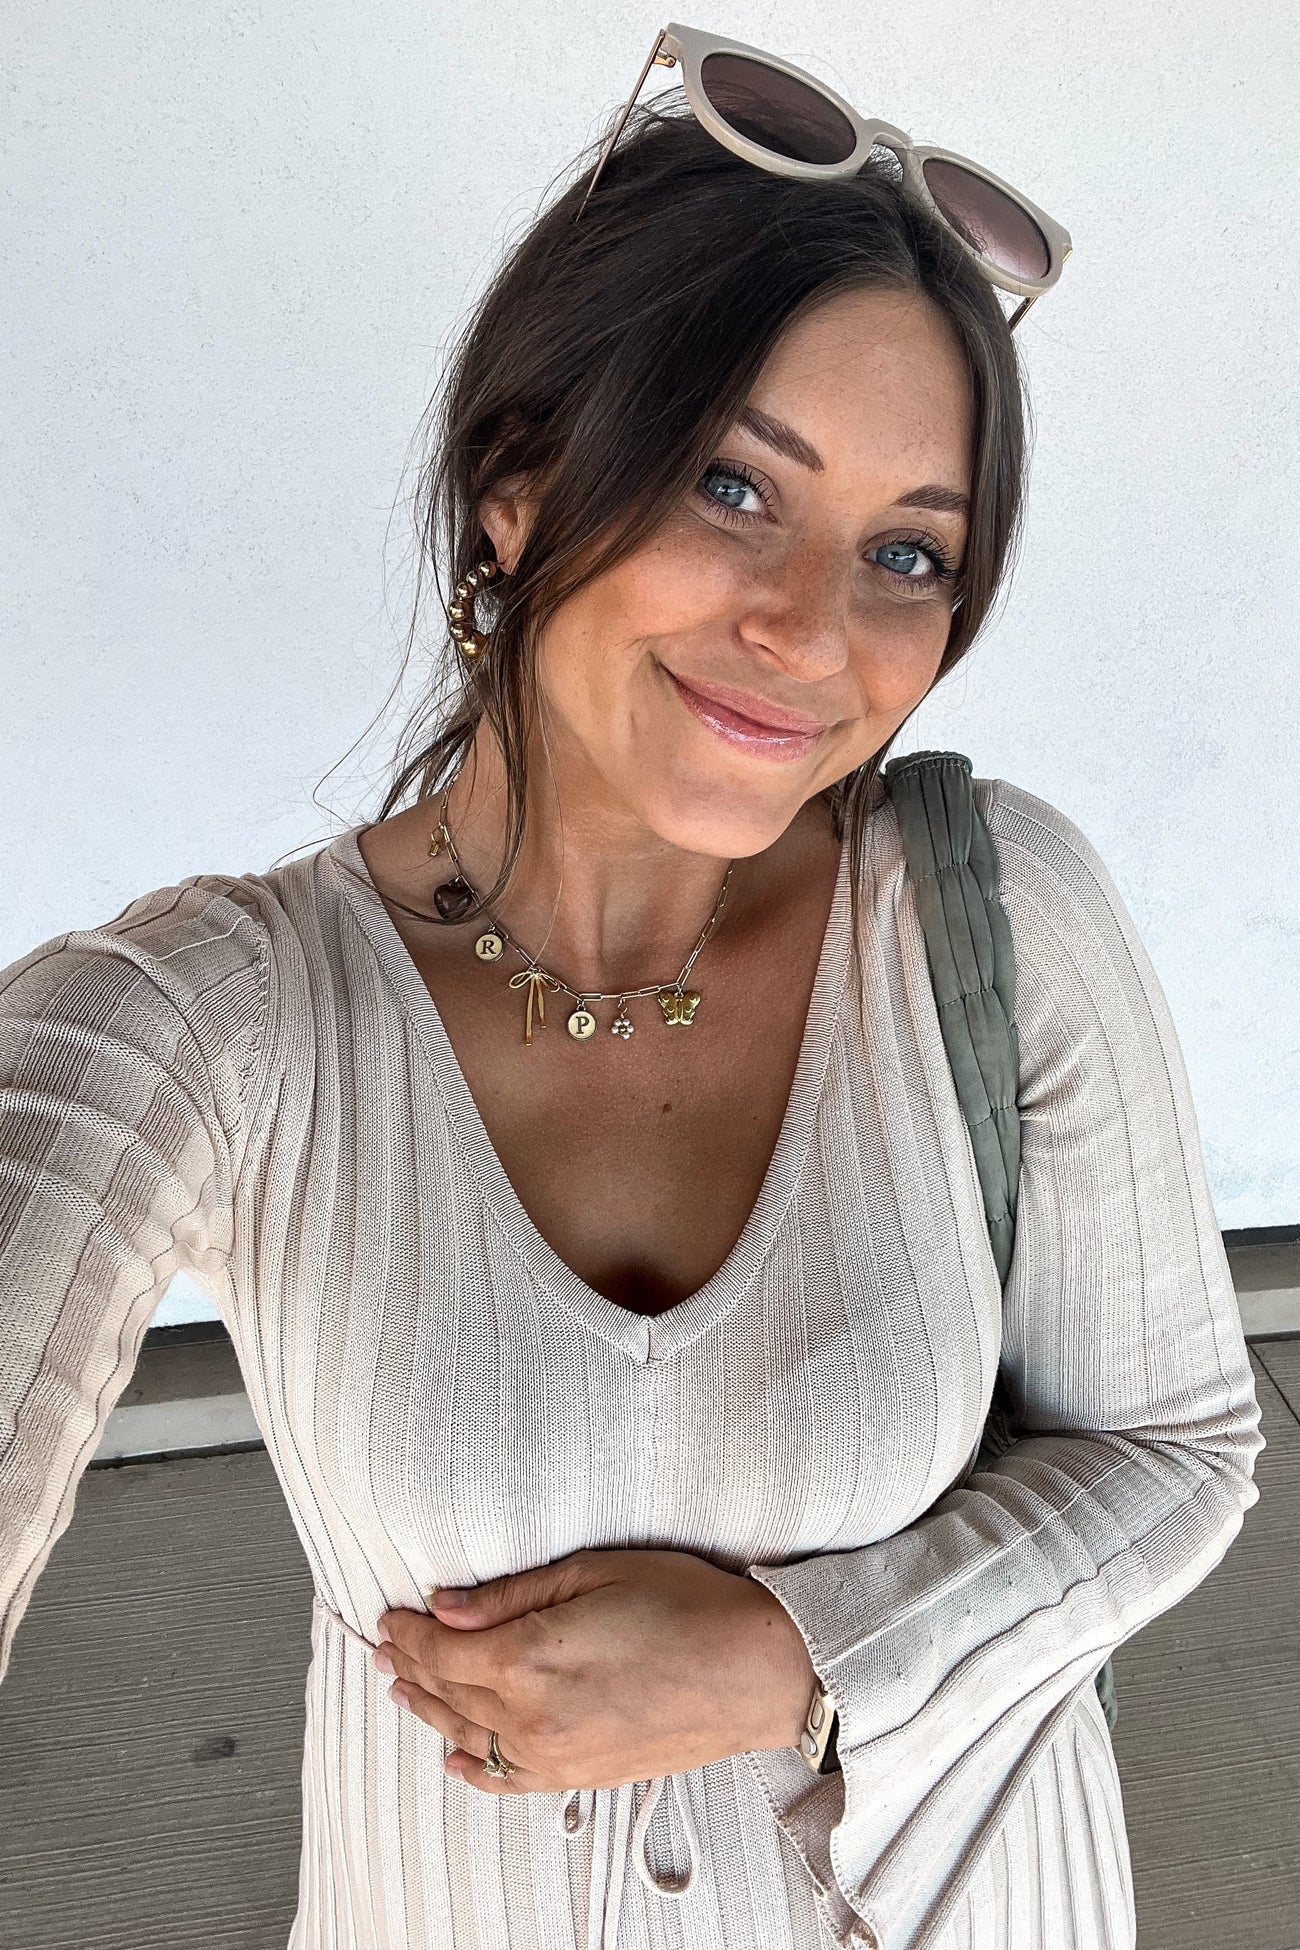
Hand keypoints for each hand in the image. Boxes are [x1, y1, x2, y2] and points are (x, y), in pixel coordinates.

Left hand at [374, 1547, 817, 1794]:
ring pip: (468, 1735)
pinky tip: (453, 1753)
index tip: (391, 1615)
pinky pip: (506, 1778)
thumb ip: (510, 1595)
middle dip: (410, 1665)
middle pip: (449, 1692)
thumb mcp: (592, 1572)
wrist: (755, 1670)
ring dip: (429, 1709)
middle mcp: (532, 1717)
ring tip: (402, 1687)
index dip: (408, 1632)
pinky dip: (471, 1764)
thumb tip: (446, 1607)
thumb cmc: (688, 1608)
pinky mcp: (580, 1776)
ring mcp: (555, 1755)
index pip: (442, 1650)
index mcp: (529, 1658)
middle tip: (387, 1643)